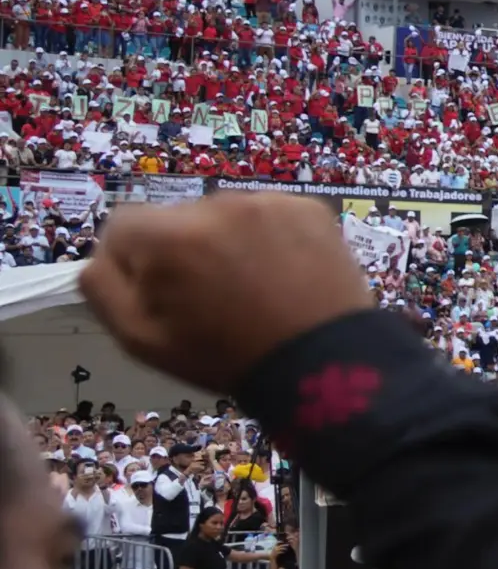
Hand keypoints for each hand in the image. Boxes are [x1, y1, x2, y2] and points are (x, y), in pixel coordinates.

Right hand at [81, 194, 372, 390]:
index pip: (122, 227)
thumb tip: (100, 258)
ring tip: (254, 290)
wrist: (326, 365)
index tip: (162, 294)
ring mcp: (268, 203)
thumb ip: (103, 288)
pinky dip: (271, 240)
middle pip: (176, 220)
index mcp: (168, 236)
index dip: (134, 263)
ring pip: (224, 217)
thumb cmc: (227, 358)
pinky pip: (270, 217)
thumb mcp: (142, 340)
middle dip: (183, 252)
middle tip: (214, 299)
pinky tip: (285, 277)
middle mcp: (217, 206)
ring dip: (227, 243)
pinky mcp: (309, 208)